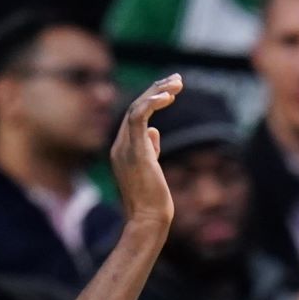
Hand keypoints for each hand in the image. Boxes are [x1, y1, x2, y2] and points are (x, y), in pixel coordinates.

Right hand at [110, 73, 182, 224]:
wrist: (148, 220)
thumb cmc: (153, 200)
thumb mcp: (150, 169)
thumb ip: (149, 149)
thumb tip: (155, 132)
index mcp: (123, 149)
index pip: (134, 115)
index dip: (152, 98)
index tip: (170, 89)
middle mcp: (119, 145)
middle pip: (135, 107)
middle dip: (157, 89)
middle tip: (178, 79)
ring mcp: (124, 148)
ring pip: (136, 108)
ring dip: (157, 92)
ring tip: (178, 83)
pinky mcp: (135, 151)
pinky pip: (137, 118)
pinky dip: (151, 103)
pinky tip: (167, 97)